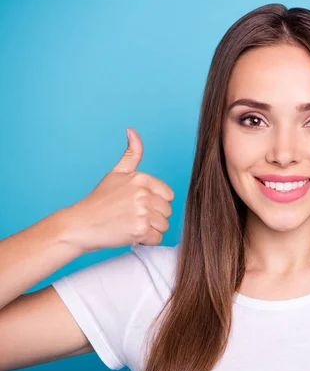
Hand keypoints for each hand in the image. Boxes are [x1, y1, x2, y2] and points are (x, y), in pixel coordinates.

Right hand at [64, 128, 174, 252]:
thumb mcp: (116, 173)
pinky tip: (130, 234)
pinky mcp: (140, 230)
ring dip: (150, 229)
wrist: (80, 225)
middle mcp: (144, 193)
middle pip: (167, 211)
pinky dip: (146, 241)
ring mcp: (142, 212)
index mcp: (141, 178)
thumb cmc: (99, 200)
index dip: (155, 203)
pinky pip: (157, 238)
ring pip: (164, 225)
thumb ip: (131, 154)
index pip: (168, 195)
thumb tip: (132, 130)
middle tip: (131, 216)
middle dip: (153, 217)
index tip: (138, 205)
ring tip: (130, 224)